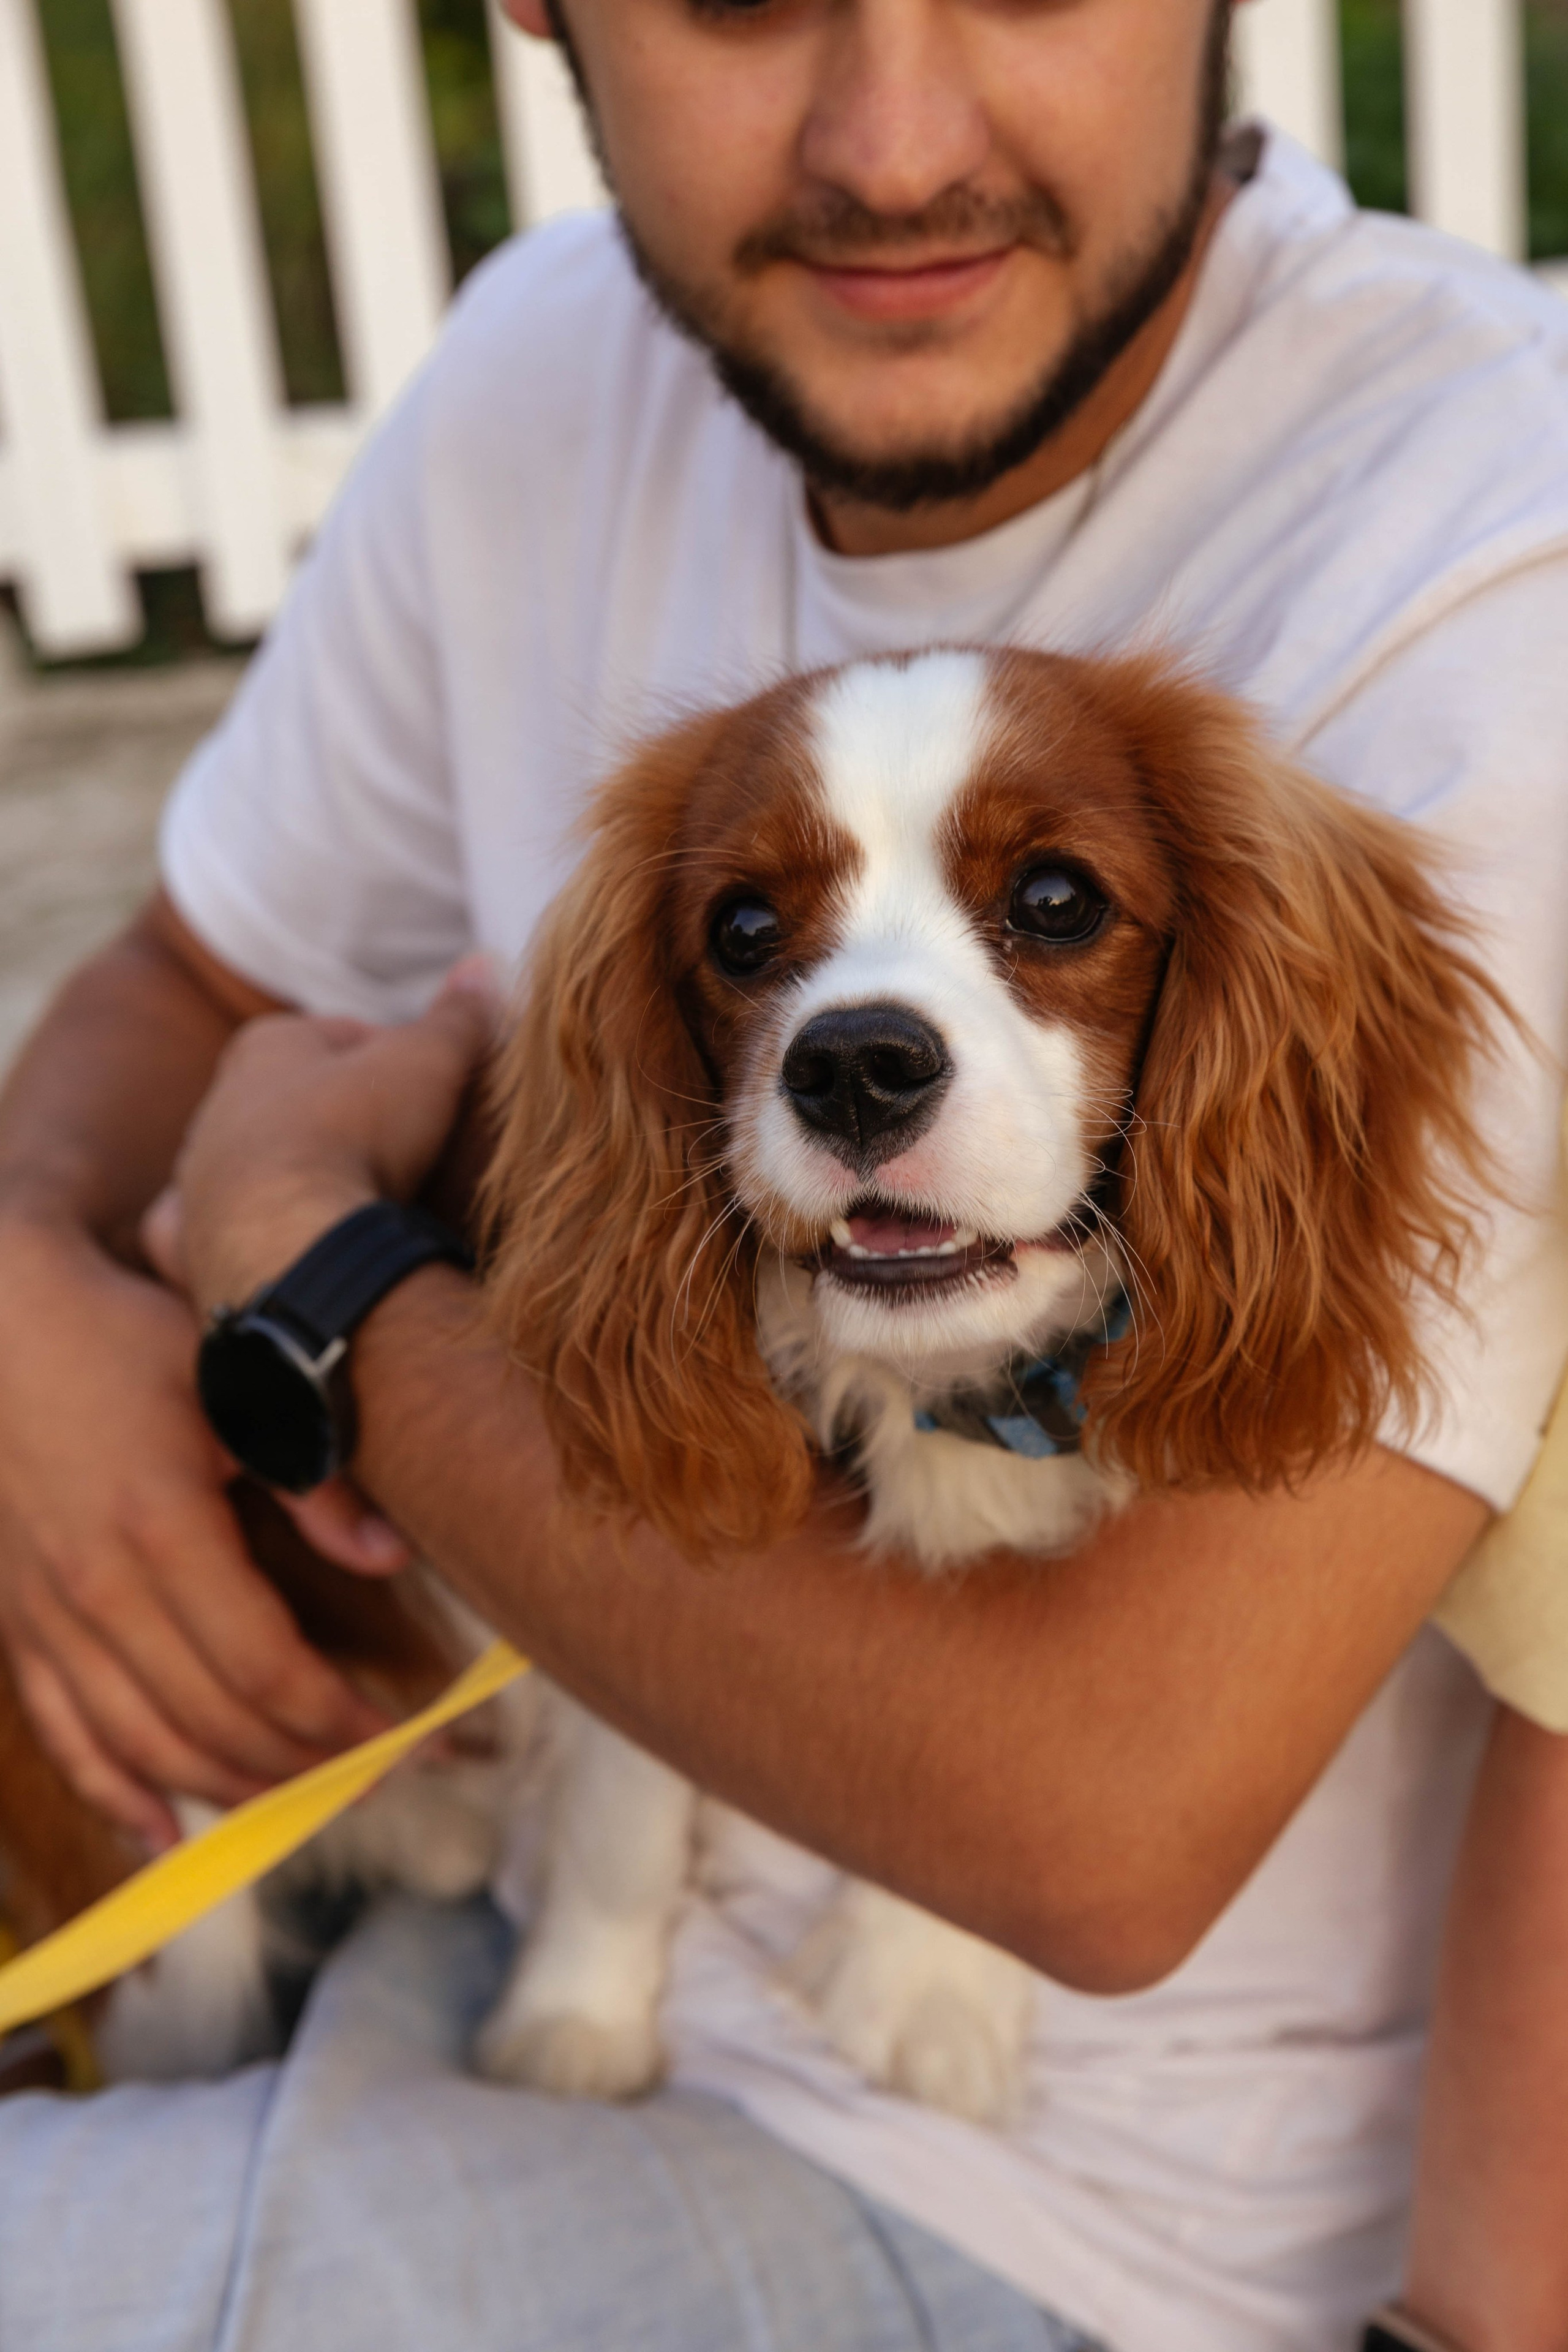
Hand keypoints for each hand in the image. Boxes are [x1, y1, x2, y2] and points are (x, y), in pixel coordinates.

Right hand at [0, 1216, 399, 1847]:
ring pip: (144, 1745)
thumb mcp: (234, 1388)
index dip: (339, 1720)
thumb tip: (391, 1558)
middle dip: (302, 1764)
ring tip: (301, 1799)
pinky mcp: (15, 1625)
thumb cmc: (129, 1344)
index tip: (400, 1736)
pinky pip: (63, 1736)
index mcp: (163, 1533)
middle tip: (372, 1775)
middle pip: (213, 1722)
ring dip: (229, 1787)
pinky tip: (166, 1831)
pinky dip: (115, 1793)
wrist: (0, 1322)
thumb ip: (315, 1477)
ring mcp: (47, 1616)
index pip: (268, 1670)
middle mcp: (97, 1591)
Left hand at [171, 968, 497, 1316]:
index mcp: (265, 1046)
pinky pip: (213, 1228)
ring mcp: (197, 1178)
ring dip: (294, 1176)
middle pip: (294, 1100)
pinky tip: (272, 1245)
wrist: (294, 1242)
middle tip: (401, 1146)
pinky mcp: (191, 1240)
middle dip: (340, 1116)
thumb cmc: (359, 1134)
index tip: (434, 1090)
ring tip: (351, 1202)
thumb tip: (483, 965)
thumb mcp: (428, 1062)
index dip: (397, 1059)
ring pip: (250, 1165)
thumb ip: (456, 1018)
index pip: (342, 1036)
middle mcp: (217, 1106)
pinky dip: (238, 1232)